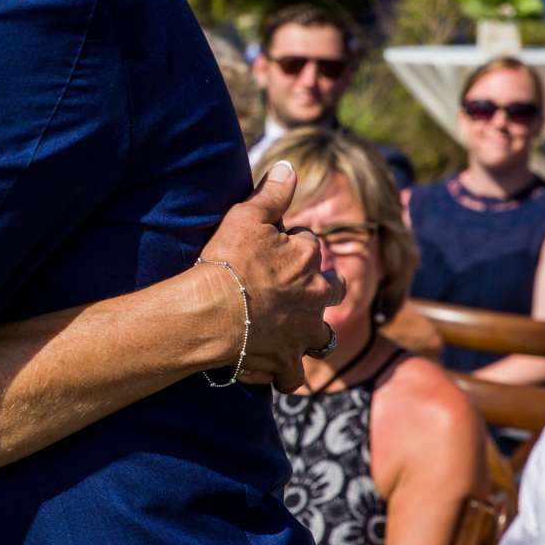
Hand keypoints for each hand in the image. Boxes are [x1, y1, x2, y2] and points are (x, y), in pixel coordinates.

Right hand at [199, 159, 343, 389]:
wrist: (213, 311)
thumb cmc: (229, 262)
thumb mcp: (247, 216)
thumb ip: (272, 194)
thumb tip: (288, 167)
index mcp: (309, 260)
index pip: (309, 245)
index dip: (291, 245)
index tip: (270, 249)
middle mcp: (316, 299)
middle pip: (332, 291)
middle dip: (321, 290)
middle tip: (294, 290)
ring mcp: (303, 335)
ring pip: (322, 339)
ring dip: (311, 336)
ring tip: (293, 333)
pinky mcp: (285, 363)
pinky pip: (293, 377)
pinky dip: (284, 374)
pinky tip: (271, 369)